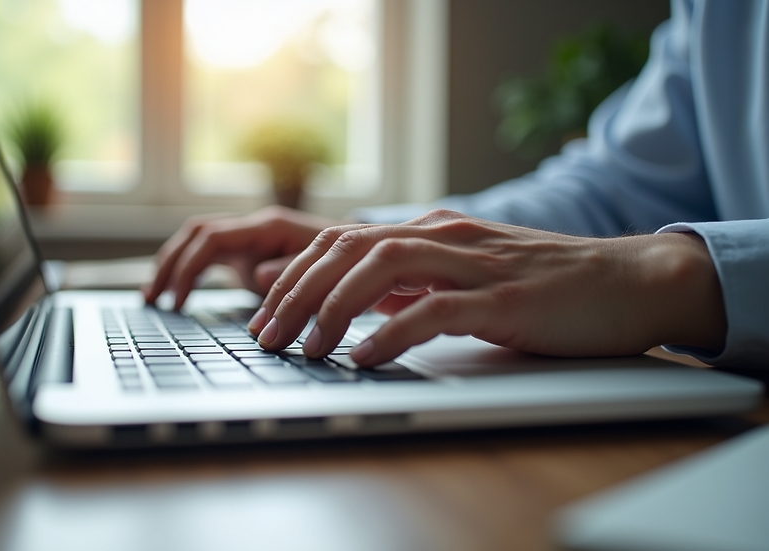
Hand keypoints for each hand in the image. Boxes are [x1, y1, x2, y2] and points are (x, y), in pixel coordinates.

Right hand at [143, 206, 335, 308]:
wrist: (361, 256)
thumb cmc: (345, 263)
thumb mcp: (325, 269)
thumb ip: (293, 271)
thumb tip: (258, 275)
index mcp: (267, 226)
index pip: (212, 237)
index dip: (189, 267)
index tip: (178, 299)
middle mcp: (253, 228)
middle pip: (196, 234)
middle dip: (170, 263)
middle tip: (152, 297)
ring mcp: (249, 240)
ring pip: (197, 242)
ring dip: (172, 265)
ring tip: (152, 297)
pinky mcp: (249, 254)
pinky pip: (209, 256)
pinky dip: (189, 274)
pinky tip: (176, 297)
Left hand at [249, 209, 726, 364]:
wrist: (630, 281)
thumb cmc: (548, 286)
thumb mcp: (467, 279)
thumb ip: (415, 287)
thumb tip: (359, 307)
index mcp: (433, 232)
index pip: (343, 241)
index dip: (295, 274)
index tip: (264, 312)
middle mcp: (446, 238)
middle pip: (349, 250)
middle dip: (297, 292)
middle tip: (267, 335)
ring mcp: (476, 265)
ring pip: (382, 268)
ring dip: (333, 308)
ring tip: (305, 347)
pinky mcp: (505, 298)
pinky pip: (435, 309)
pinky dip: (391, 331)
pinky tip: (363, 356)